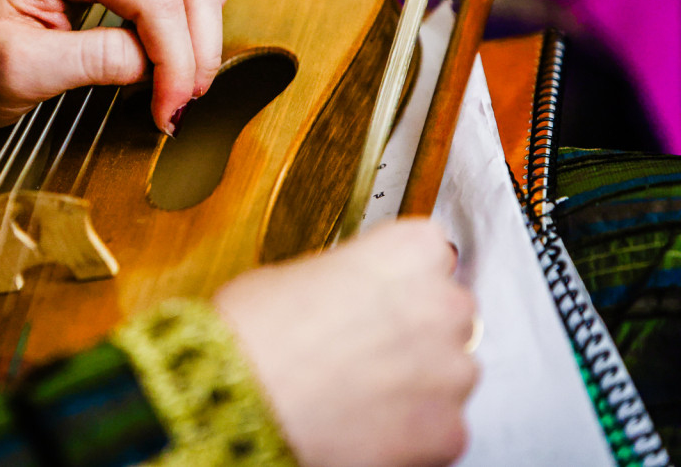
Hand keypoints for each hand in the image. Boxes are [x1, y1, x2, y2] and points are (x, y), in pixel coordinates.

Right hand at [214, 220, 477, 466]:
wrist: (232, 398)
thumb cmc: (251, 333)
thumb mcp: (292, 274)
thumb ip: (345, 278)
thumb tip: (346, 295)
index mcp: (408, 250)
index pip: (430, 252)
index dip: (397, 279)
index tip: (380, 295)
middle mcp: (441, 304)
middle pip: (446, 312)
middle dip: (413, 331)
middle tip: (361, 347)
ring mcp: (450, 371)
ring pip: (449, 373)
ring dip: (416, 381)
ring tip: (357, 390)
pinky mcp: (447, 431)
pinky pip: (441, 427)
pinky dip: (411, 431)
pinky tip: (363, 423)